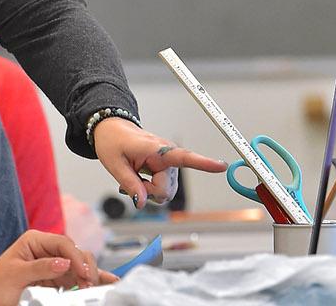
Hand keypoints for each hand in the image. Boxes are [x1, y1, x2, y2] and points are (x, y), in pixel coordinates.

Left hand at [0, 230, 116, 305]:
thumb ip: (39, 267)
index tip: (83, 272)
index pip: (62, 243)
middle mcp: (46, 250)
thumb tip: (63, 262)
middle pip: (75, 252)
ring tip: (95, 286)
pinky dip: (91, 279)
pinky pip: (78, 277)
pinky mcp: (58, 279)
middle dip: (84, 266)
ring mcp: (53, 265)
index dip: (75, 256)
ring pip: (79, 265)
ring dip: (90, 274)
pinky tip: (107, 281)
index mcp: (33, 241)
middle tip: (89, 283)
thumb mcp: (14, 275)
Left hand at [92, 118, 227, 206]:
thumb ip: (130, 184)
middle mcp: (168, 156)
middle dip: (149, 193)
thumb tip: (141, 203)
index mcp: (158, 149)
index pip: (184, 157)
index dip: (204, 163)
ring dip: (150, 191)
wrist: (112, 132)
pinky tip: (141, 179)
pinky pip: (163, 189)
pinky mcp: (167, 169)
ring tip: (136, 176)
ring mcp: (168, 164)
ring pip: (166, 193)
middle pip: (167, 191)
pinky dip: (151, 189)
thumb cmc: (113, 142)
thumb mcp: (115, 164)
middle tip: (132, 181)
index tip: (222, 166)